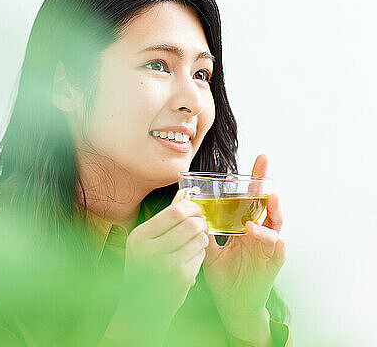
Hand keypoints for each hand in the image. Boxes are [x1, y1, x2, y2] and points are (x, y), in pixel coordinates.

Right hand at [121, 186, 209, 313]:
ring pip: (199, 239)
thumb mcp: (147, 243)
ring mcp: (165, 265)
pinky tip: (191, 259)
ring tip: (194, 243)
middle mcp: (149, 250)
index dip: (192, 208)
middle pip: (190, 223)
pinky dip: (200, 255)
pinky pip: (201, 256)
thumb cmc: (145, 271)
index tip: (196, 210)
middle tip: (201, 225)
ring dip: (202, 238)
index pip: (175, 212)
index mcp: (139, 237)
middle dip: (200, 222)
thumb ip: (166, 218)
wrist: (141, 310)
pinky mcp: (180, 278)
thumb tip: (184, 192)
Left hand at [202, 154, 286, 331]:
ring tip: (268, 200)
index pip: (253, 199)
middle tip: (266, 172)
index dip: (257, 180)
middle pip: (269, 207)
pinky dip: (273, 243)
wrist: (232, 304)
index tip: (260, 158)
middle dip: (269, 189)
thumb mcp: (208, 249)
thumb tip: (185, 207)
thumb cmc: (223, 274)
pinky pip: (277, 252)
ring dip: (273, 212)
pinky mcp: (271, 266)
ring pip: (276, 227)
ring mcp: (267, 249)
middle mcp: (259, 235)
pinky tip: (269, 236)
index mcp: (247, 227)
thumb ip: (202, 229)